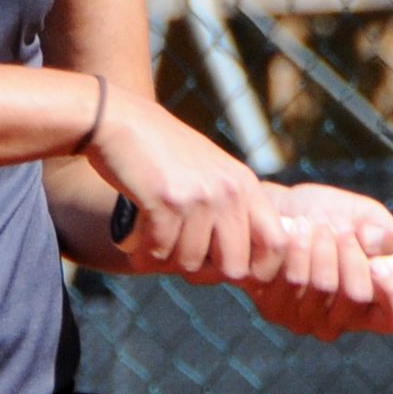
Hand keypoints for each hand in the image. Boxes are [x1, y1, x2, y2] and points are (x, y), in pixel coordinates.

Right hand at [80, 92, 280, 282]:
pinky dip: (142, 255)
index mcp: (245, 185)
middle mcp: (230, 191)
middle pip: (233, 268)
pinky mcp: (167, 200)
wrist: (117, 120)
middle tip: (177, 260)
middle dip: (202, 273)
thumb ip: (228, 209)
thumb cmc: (159, 153)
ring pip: (189, 263)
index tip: (221, 268)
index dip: (256, 270)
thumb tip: (239, 268)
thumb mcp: (208, 173)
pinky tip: (132, 243)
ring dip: (164, 261)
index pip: (276, 245)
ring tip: (148, 243)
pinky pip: (159, 252)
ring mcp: (200, 195)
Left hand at [240, 183, 392, 340]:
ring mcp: (306, 320)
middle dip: (352, 252)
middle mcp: (340, 321)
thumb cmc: (328, 217)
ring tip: (315, 222)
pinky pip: (292, 280)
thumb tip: (374, 244)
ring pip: (324, 285)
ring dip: (323, 244)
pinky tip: (294, 229)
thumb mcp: (365, 215)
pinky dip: (297, 246)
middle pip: (357, 295)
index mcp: (371, 305)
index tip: (380, 262)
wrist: (277, 208)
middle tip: (342, 228)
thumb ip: (385, 230)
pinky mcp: (274, 309)